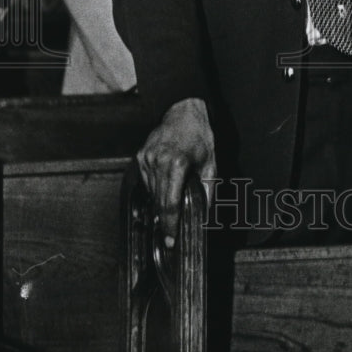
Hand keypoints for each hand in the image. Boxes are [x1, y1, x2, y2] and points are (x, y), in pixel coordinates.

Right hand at [136, 97, 216, 248]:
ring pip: (151, 192)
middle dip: (165, 219)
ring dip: (160, 202)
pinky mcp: (141, 156)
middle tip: (170, 234)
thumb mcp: (210, 163)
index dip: (169, 225)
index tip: (170, 240)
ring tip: (171, 205)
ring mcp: (147, 158)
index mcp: (176, 163)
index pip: (169, 203)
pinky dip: (155, 188)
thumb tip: (204, 215)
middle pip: (158, 201)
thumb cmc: (200, 136)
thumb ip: (206, 191)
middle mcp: (158, 161)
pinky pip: (147, 181)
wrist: (184, 110)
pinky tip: (165, 186)